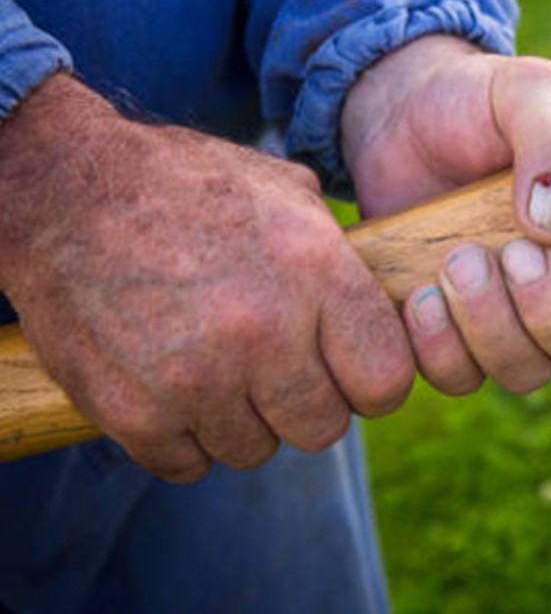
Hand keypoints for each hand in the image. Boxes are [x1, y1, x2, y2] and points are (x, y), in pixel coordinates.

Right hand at [0, 74, 413, 480]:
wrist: (65, 190)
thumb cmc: (186, 185)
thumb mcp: (286, 192)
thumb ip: (340, 257)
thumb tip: (385, 302)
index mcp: (315, 274)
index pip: (387, 382)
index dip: (372, 381)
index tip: (351, 370)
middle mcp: (263, 332)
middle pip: (324, 428)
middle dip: (308, 404)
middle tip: (278, 370)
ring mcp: (196, 379)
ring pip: (256, 450)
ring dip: (243, 420)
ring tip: (218, 367)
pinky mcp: (134, 412)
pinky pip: (188, 464)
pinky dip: (184, 437)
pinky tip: (173, 385)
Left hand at [341, 36, 550, 395]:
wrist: (399, 115)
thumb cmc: (483, 102)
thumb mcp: (530, 91)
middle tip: (511, 252)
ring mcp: (515, 321)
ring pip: (527, 373)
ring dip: (491, 328)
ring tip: (456, 260)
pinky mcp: (453, 335)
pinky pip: (459, 378)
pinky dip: (438, 346)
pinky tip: (420, 294)